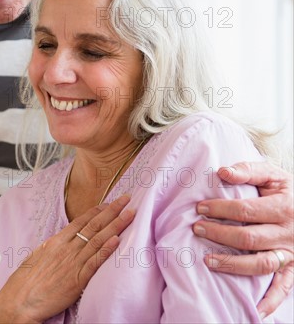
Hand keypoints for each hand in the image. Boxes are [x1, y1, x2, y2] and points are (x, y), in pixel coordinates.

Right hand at [0, 195, 134, 322]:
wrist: (21, 301)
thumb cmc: (25, 281)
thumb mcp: (37, 257)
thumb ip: (51, 247)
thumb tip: (60, 241)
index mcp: (55, 242)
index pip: (80, 221)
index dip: (97, 210)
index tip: (109, 203)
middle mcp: (66, 249)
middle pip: (93, 226)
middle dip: (112, 211)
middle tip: (126, 199)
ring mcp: (73, 263)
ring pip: (98, 240)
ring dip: (116, 226)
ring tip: (129, 214)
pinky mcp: (77, 280)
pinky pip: (95, 262)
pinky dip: (107, 250)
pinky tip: (117, 240)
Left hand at [192, 161, 292, 317]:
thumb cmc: (287, 191)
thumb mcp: (272, 174)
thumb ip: (248, 171)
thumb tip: (222, 172)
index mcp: (283, 207)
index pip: (245, 210)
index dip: (220, 209)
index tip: (200, 209)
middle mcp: (288, 233)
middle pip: (249, 238)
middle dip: (219, 234)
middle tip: (197, 229)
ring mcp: (291, 253)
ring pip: (261, 264)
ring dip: (233, 264)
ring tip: (208, 260)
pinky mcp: (293, 268)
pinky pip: (283, 288)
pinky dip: (270, 302)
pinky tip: (253, 310)